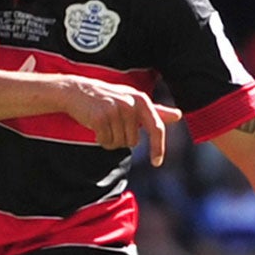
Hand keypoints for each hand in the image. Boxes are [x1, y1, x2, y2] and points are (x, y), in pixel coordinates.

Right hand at [52, 62, 183, 164]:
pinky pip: (106, 141)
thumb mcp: (133, 101)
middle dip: (122, 139)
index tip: (157, 163)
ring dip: (110, 140)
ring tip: (104, 125)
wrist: (77, 91)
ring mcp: (115, 110)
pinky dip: (101, 139)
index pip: (157, 128)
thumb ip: (155, 110)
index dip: (158, 148)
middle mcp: (131, 104)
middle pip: (133, 141)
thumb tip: (178, 115)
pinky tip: (96, 127)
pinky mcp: (100, 118)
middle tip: (112, 126)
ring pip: (119, 143)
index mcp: (142, 100)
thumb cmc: (108, 98)